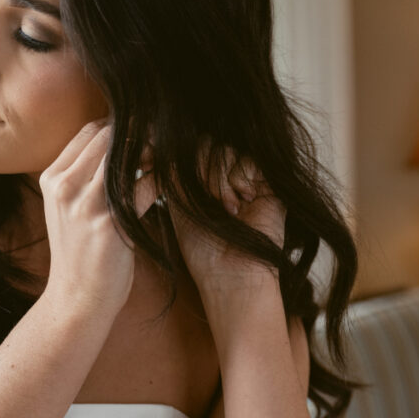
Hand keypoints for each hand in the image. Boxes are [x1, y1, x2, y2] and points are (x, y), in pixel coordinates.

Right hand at [39, 120, 158, 316]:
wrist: (77, 299)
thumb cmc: (80, 254)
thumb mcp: (68, 210)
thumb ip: (84, 177)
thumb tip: (123, 143)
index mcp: (52, 179)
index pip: (89, 131)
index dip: (120, 126)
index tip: (143, 131)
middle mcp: (64, 187)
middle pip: (108, 137)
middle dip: (140, 134)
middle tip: (164, 139)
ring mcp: (85, 205)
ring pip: (127, 156)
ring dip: (154, 153)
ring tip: (170, 158)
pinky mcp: (109, 223)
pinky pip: (146, 186)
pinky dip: (162, 180)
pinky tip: (171, 184)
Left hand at [154, 139, 286, 295]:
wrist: (232, 277)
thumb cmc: (203, 250)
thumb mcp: (177, 203)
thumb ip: (171, 171)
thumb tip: (158, 140)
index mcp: (201, 182)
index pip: (187, 148)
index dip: (172, 154)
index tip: (147, 164)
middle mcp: (225, 177)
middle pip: (205, 142)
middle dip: (198, 167)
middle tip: (204, 196)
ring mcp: (248, 179)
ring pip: (225, 148)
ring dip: (218, 177)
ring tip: (226, 208)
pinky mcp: (271, 183)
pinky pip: (249, 157)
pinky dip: (239, 178)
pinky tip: (242, 204)